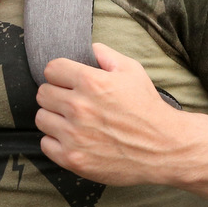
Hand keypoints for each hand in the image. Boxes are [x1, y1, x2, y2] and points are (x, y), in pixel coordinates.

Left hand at [35, 43, 187, 186]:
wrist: (166, 148)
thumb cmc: (148, 108)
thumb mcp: (133, 71)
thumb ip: (106, 55)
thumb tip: (89, 48)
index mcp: (91, 82)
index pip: (51, 69)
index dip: (60, 74)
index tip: (68, 81)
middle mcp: (79, 107)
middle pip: (42, 94)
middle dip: (56, 95)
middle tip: (71, 102)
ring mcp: (74, 135)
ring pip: (41, 118)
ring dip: (54, 118)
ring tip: (72, 121)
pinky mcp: (73, 158)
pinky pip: (45, 143)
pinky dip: (56, 142)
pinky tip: (73, 139)